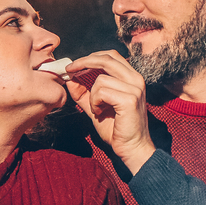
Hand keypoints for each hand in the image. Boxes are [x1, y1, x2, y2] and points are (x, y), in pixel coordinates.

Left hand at [63, 49, 156, 174]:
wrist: (131, 148)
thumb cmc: (116, 129)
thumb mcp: (95, 106)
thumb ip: (83, 92)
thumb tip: (69, 78)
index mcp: (131, 78)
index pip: (111, 56)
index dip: (91, 57)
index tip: (74, 65)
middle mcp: (136, 79)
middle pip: (107, 58)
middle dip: (84, 62)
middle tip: (70, 69)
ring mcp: (135, 88)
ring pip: (100, 79)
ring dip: (92, 95)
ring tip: (97, 109)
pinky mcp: (129, 99)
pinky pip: (102, 92)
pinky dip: (95, 103)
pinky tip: (100, 113)